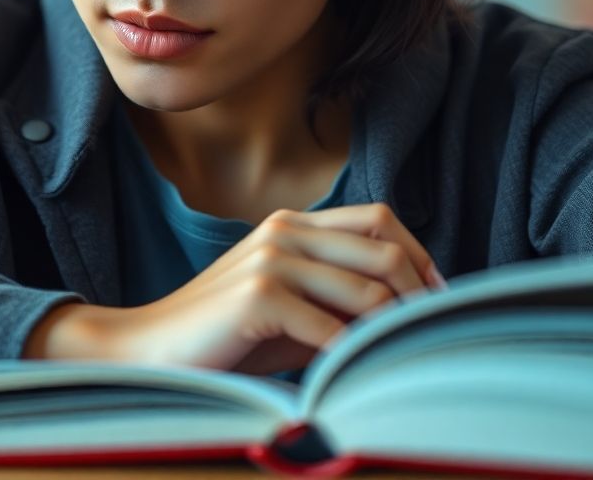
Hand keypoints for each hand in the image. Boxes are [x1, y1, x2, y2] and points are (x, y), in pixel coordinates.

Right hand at [27, 203, 442, 375]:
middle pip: (382, 245)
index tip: (438, 294)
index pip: (378, 217)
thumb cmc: (229, 336)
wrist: (154, 350)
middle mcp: (286, 230)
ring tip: (404, 358)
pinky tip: (360, 375)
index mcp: (293, 222)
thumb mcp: (290, 304)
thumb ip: (336, 293)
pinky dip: (355, 354)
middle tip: (434, 331)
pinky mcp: (260, 295)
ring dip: (394, 327)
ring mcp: (272, 258)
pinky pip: (332, 326)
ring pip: (366, 287)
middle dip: (419, 291)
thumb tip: (406, 306)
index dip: (418, 252)